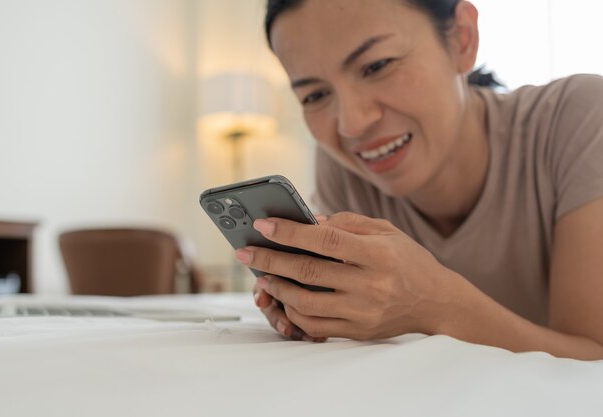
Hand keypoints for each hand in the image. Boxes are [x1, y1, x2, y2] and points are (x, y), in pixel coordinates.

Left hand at [236, 212, 457, 340]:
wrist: (436, 301)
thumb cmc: (408, 261)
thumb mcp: (386, 231)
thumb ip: (348, 223)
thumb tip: (309, 220)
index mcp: (378, 254)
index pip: (325, 240)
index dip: (290, 232)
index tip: (263, 225)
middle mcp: (370, 285)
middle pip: (308, 271)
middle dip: (270, 260)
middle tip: (246, 253)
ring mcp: (363, 311)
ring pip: (306, 303)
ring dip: (277, 288)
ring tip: (262, 276)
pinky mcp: (358, 330)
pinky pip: (315, 325)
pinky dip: (293, 311)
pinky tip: (285, 297)